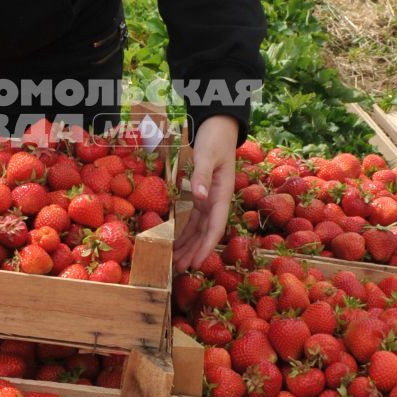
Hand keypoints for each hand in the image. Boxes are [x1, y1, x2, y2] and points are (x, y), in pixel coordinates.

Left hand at [173, 114, 239, 268]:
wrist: (219, 126)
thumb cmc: (215, 139)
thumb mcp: (208, 155)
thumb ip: (203, 176)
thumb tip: (200, 198)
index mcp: (221, 195)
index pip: (215, 227)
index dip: (206, 247)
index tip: (197, 263)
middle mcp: (216, 201)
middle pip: (205, 233)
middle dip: (194, 252)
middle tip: (179, 270)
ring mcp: (209, 200)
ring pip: (198, 229)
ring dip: (188, 246)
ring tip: (175, 262)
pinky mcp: (201, 196)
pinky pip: (193, 219)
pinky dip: (185, 232)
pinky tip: (176, 242)